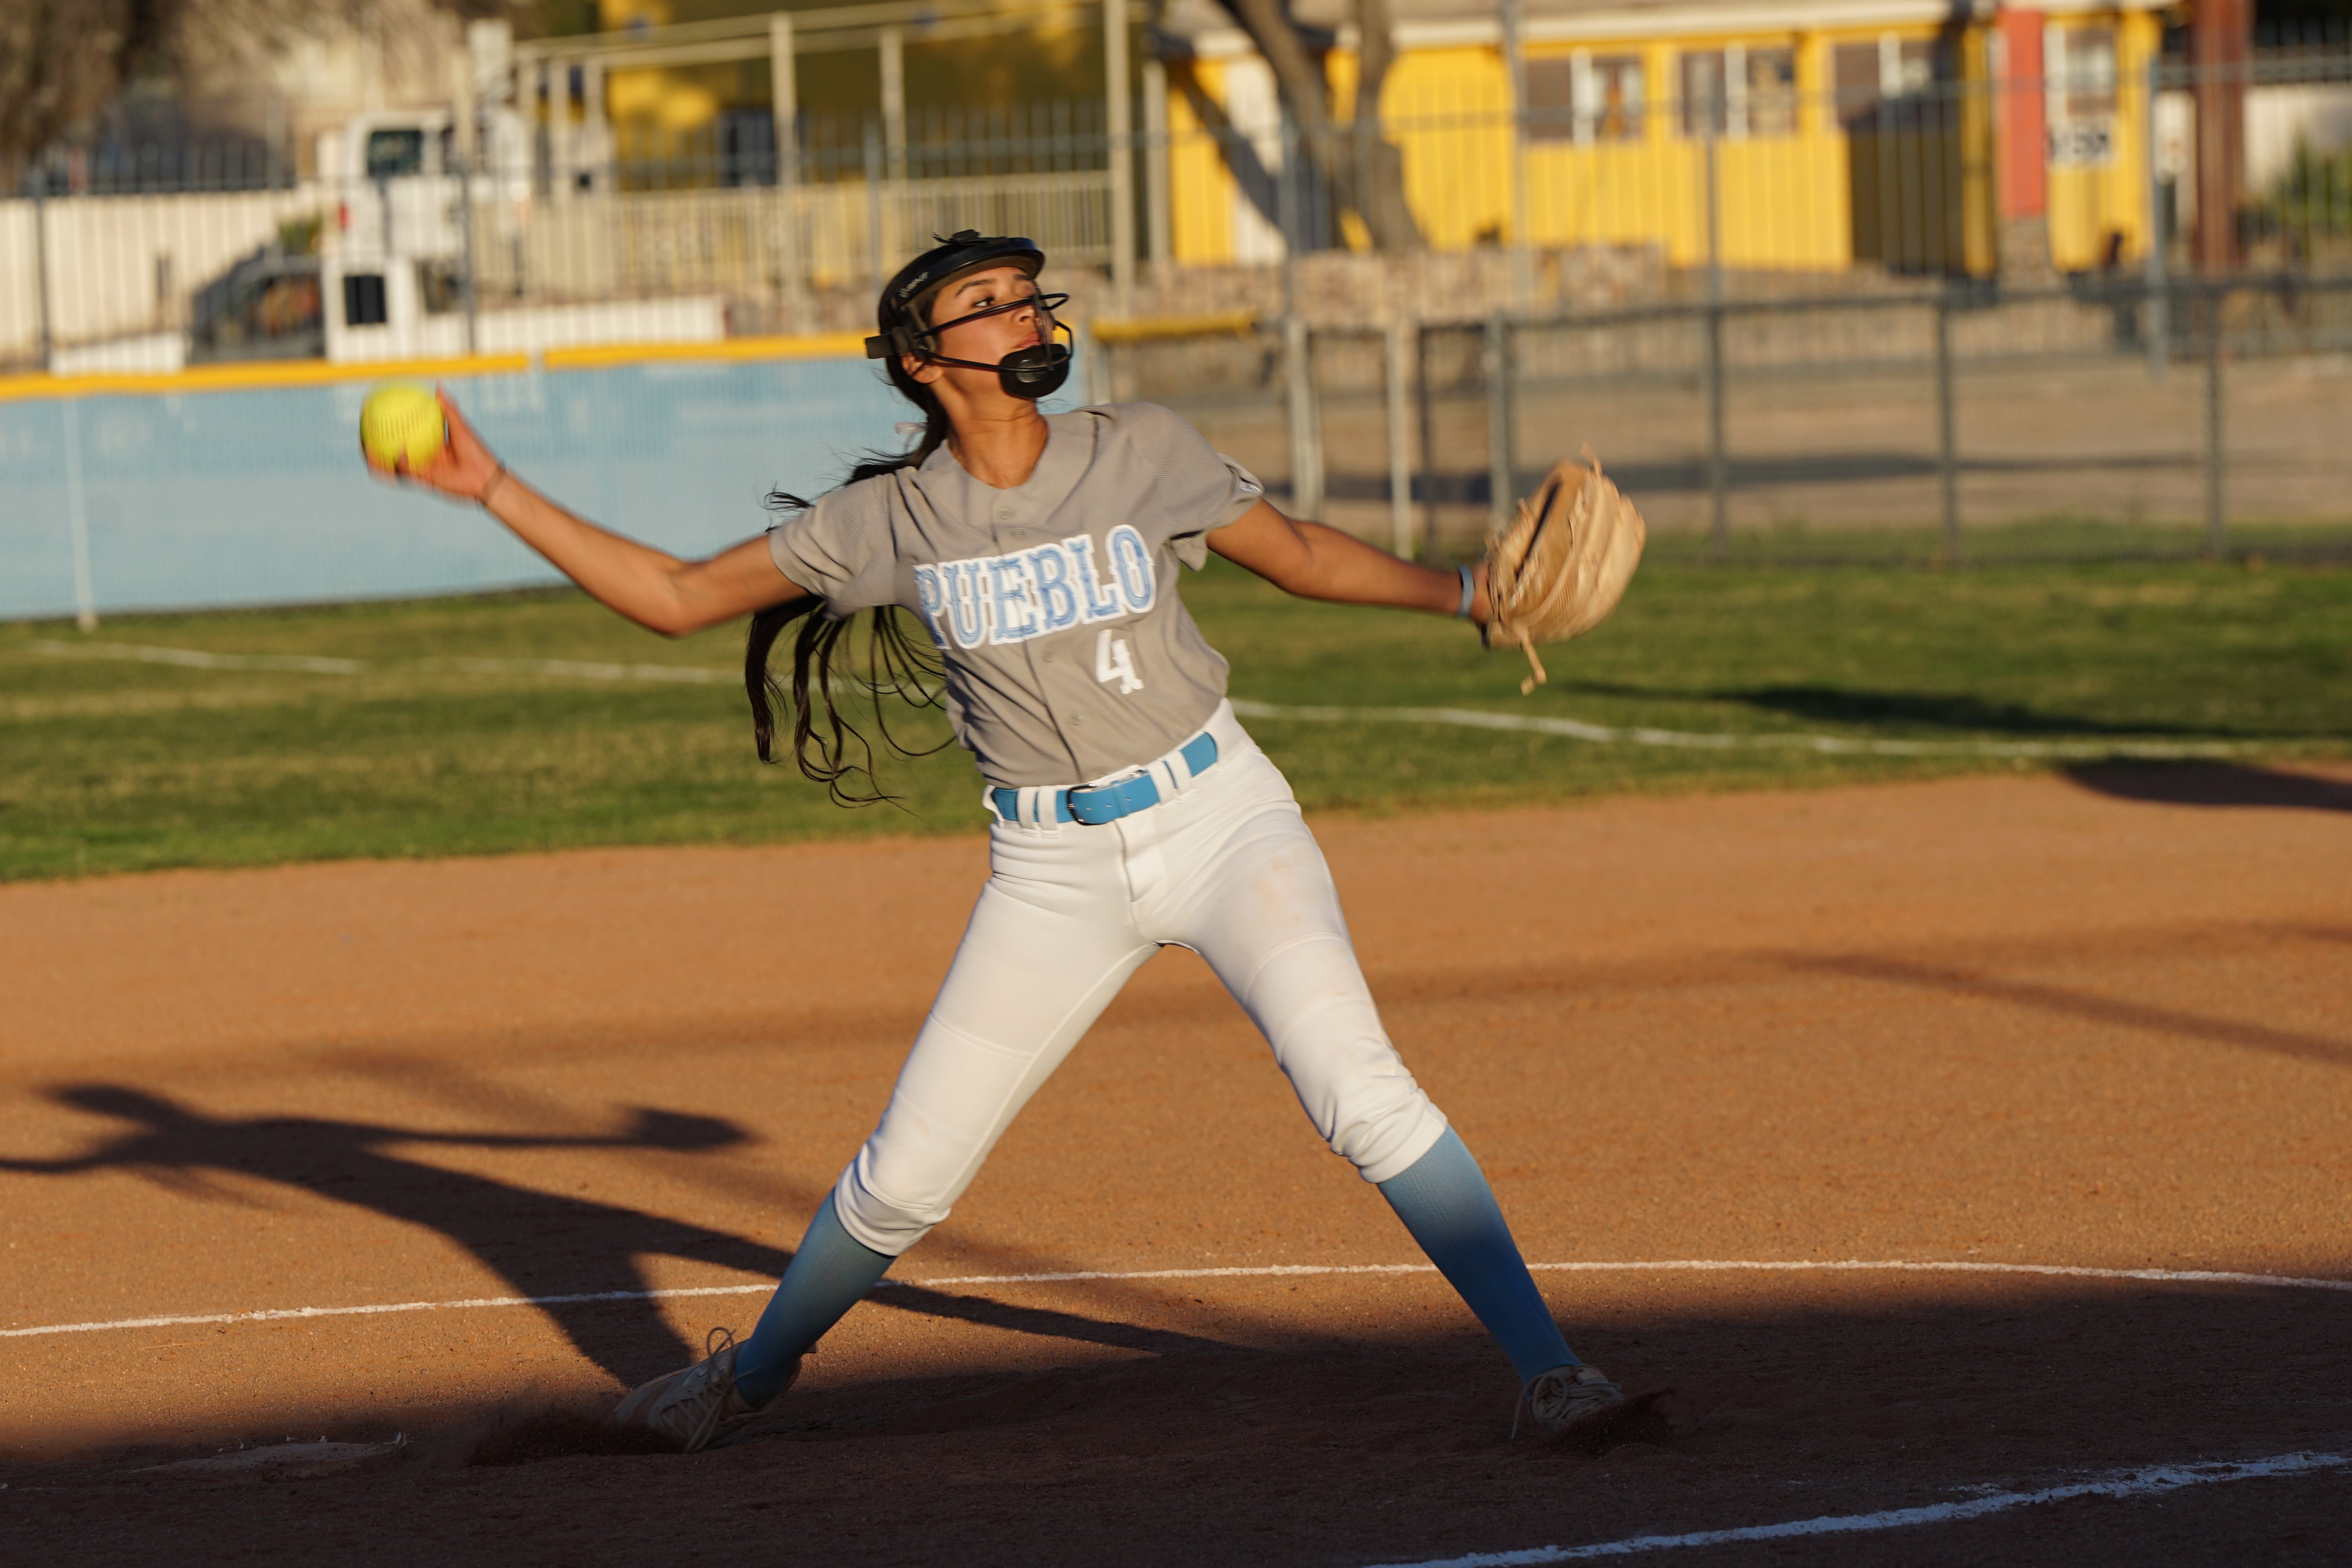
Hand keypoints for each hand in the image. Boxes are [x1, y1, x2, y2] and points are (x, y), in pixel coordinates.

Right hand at [365, 387, 507, 504]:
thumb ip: (449, 410)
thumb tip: (438, 387)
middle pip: (391, 449)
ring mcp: (421, 469)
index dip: (389, 425)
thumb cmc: (477, 451)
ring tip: (365, 448)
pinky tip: (392, 456)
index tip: (377, 413)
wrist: (487, 477)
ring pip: (392, 465)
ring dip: (377, 459)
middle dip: (375, 443)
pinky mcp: (424, 482)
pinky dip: (397, 466)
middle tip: (363, 430)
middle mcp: (421, 456)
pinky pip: (406, 475)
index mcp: (428, 443)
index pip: (403, 432)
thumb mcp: (461, 427)